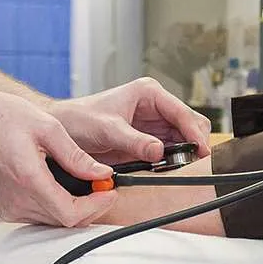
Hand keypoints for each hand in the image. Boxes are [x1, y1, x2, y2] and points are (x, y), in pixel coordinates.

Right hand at [0, 90, 120, 225]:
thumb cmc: (0, 117)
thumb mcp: (47, 127)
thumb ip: (76, 155)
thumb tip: (101, 173)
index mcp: (28, 180)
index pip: (70, 214)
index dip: (96, 206)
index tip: (109, 191)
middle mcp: (16, 200)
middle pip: (64, 222)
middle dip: (90, 207)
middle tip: (103, 185)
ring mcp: (9, 207)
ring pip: (52, 222)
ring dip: (74, 208)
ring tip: (88, 185)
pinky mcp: (5, 208)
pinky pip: (38, 216)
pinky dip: (56, 206)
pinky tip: (65, 187)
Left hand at [47, 77, 214, 164]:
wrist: (62, 129)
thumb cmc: (80, 119)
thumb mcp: (108, 129)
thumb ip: (134, 141)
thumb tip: (159, 152)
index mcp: (149, 93)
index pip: (182, 112)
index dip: (194, 133)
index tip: (200, 151)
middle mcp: (155, 107)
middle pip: (189, 125)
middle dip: (193, 144)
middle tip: (190, 164)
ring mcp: (152, 125)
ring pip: (182, 140)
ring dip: (183, 155)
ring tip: (178, 169)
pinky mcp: (147, 141)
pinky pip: (169, 152)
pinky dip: (172, 162)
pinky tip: (167, 170)